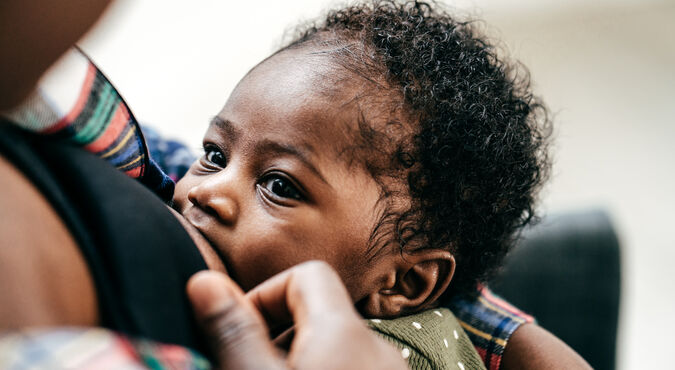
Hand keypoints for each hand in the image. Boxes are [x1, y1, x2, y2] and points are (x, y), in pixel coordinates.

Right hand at [187, 261, 406, 369]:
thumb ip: (233, 330)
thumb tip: (203, 279)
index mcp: (345, 331)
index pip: (307, 275)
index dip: (266, 294)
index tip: (240, 331)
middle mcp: (377, 347)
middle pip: (321, 312)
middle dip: (279, 331)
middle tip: (251, 366)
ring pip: (335, 346)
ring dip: (299, 357)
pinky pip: (352, 367)